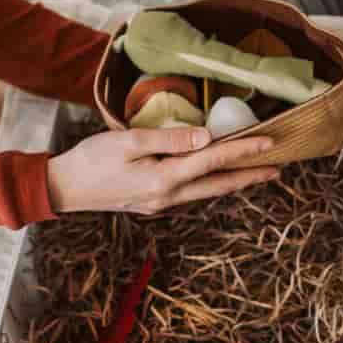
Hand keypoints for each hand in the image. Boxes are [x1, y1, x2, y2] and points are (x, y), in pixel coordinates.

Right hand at [46, 126, 279, 214]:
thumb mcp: (129, 141)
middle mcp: (168, 197)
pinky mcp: (153, 203)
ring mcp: (161, 204)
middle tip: (279, 168)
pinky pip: (192, 193)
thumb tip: (207, 137)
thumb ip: (170, 139)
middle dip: (250, 176)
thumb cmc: (91, 159)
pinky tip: (219, 176)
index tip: (271, 143)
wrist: (62, 189)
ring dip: (234, 181)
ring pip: (207, 191)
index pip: (214, 161)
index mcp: (163, 179)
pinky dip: (212, 183)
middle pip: (219, 185)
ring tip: (257, 172)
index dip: (245, 151)